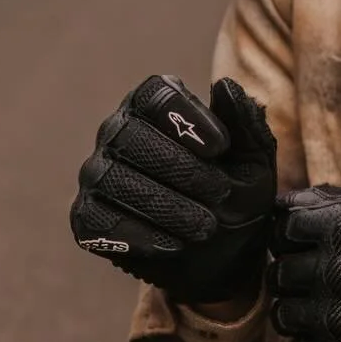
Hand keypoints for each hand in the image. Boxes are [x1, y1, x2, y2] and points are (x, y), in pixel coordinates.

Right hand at [69, 75, 276, 304]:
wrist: (224, 256)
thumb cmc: (236, 195)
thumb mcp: (253, 160)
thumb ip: (244, 121)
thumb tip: (225, 85)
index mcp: (156, 107)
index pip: (156, 95)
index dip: (187, 118)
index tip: (220, 149)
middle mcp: (118, 131)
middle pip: (131, 135)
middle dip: (182, 168)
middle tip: (220, 194)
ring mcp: (97, 173)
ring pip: (115, 179)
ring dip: (167, 206)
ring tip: (205, 226)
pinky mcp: (87, 216)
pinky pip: (101, 221)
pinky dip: (142, 235)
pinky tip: (174, 245)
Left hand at [269, 186, 340, 341]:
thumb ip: (329, 201)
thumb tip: (279, 205)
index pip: (282, 229)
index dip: (292, 238)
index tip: (311, 246)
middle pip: (279, 273)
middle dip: (296, 276)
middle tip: (327, 280)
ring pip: (284, 315)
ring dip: (303, 313)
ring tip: (335, 307)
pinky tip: (340, 334)